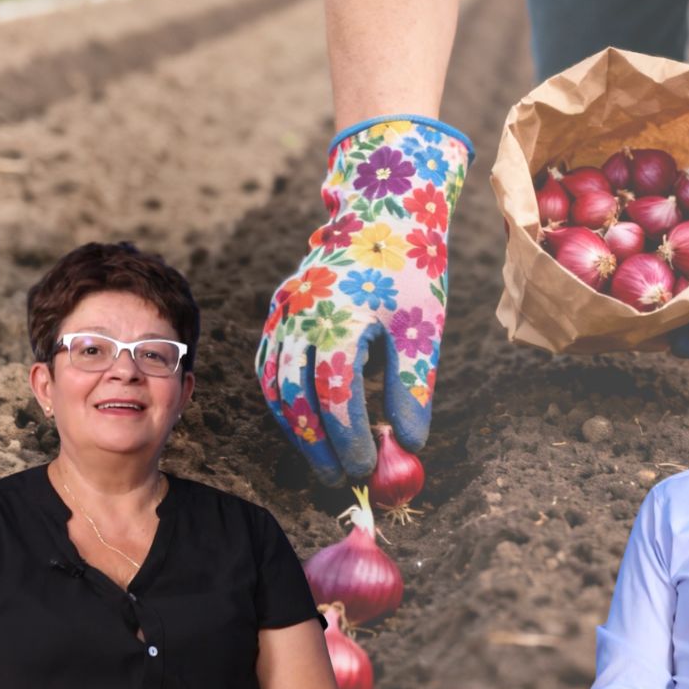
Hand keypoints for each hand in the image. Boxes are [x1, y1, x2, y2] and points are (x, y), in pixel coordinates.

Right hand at [255, 116, 471, 485]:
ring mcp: (283, 311)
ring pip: (273, 384)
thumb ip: (413, 387)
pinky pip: (266, 364)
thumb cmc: (410, 270)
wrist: (381, 211)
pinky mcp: (277, 311)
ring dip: (295, 427)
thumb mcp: (422, 328)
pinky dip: (280, 398)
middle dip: (317, 444)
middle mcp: (301, 315)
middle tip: (341, 477)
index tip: (367, 468)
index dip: (349, 438)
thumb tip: (411, 445)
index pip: (335, 394)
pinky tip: (302, 422)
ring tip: (323, 458)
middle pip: (296, 396)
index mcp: (340, 317)